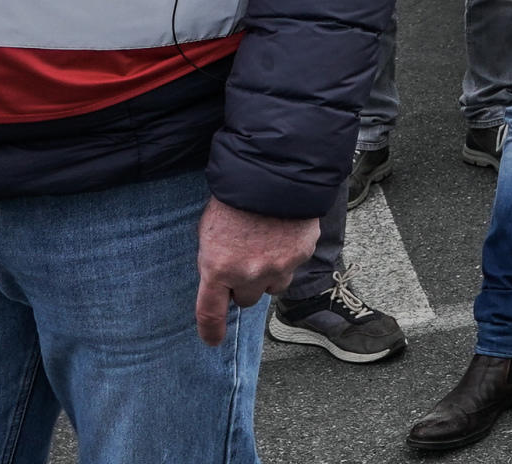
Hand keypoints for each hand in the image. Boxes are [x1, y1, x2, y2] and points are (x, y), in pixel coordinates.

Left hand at [195, 200, 321, 346]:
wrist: (274, 171)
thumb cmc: (234, 197)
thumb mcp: (210, 230)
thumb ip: (215, 260)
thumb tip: (223, 278)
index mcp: (217, 268)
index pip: (210, 313)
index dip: (210, 331)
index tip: (212, 341)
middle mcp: (248, 274)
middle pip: (245, 300)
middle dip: (243, 286)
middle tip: (244, 261)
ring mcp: (278, 266)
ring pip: (273, 287)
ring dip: (268, 274)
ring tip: (267, 245)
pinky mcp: (301, 255)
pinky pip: (293, 266)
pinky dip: (288, 255)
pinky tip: (283, 233)